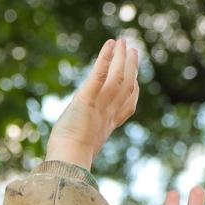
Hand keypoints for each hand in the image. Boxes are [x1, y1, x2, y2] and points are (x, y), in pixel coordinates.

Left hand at [46, 39, 139, 168]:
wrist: (68, 161)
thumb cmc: (68, 160)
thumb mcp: (80, 146)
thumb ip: (82, 138)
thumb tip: (71, 145)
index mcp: (107, 126)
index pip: (127, 106)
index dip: (134, 91)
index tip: (136, 80)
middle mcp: (108, 114)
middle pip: (127, 87)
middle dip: (132, 68)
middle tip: (134, 51)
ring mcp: (99, 106)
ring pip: (118, 78)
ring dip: (122, 58)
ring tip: (124, 42)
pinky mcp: (86, 99)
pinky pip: (99, 76)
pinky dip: (105, 59)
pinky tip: (110, 45)